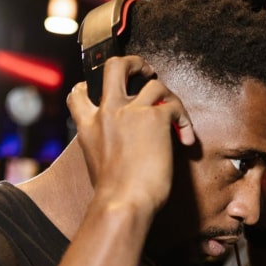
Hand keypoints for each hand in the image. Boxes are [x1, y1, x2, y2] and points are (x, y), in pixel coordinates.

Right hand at [65, 55, 195, 219]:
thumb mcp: (96, 164)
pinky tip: (186, 140)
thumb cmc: (113, 195)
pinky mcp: (155, 118)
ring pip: (154, 84)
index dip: (90, 86)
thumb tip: (120, 147)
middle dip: (133, 62)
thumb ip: (103, 146)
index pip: (79, 93)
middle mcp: (106, 112)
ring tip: (175, 113)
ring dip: (169, 96)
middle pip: (115, 67)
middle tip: (146, 71)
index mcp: (87, 126)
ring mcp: (130, 112)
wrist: (123, 203)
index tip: (101, 88)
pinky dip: (184, 122)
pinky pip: (174, 107)